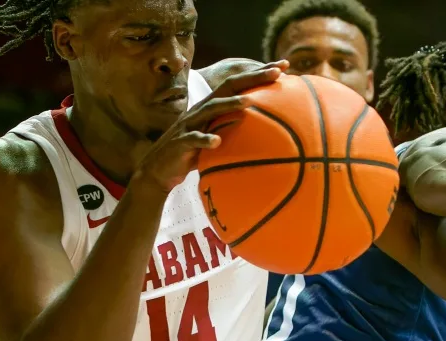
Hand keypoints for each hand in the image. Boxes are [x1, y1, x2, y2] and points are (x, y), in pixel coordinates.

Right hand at [132, 61, 288, 194]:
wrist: (159, 170)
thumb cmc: (193, 153)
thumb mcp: (216, 137)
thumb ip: (234, 127)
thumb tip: (266, 126)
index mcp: (211, 106)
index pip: (238, 84)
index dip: (259, 73)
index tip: (285, 66)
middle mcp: (201, 110)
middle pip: (227, 87)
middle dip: (252, 77)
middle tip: (278, 72)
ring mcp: (189, 125)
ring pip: (210, 109)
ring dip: (229, 105)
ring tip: (249, 102)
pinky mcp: (180, 143)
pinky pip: (193, 140)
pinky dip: (205, 140)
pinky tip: (217, 141)